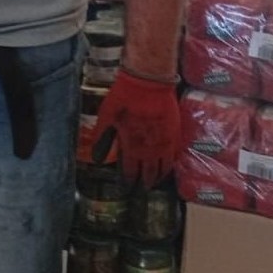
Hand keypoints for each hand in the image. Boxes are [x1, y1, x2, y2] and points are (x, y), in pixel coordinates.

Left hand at [92, 70, 179, 189]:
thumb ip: (102, 139)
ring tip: (155, 182)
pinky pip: (174, 154)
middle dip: (144, 184)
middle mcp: (150, 149)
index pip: (130, 172)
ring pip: (164, 167)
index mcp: (132, 146)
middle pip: (149, 174)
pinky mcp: (175, 132)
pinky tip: (168, 165)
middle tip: (141, 191)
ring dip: (159, 177)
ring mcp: (165, 142)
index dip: (128, 182)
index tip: (126, 190)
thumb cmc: (125, 97)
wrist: (149, 80)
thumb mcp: (106, 117)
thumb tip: (97, 160)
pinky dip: (170, 163)